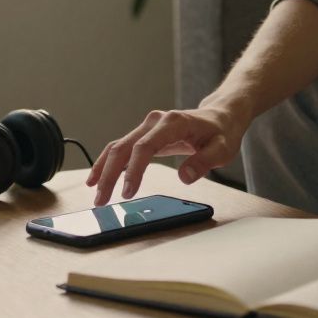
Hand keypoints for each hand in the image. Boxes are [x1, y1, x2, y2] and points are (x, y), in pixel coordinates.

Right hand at [85, 106, 244, 205]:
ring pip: (118, 147)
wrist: (221, 117)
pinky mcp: (146, 134)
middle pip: (124, 147)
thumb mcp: (222, 150)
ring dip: (104, 170)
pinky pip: (122, 147)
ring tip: (95, 193)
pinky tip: (97, 178)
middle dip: (109, 174)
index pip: (145, 146)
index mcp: (173, 123)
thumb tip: (184, 177)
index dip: (134, 170)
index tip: (128, 192)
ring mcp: (148, 126)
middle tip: (101, 200)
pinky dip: (108, 162)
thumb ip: (204, 162)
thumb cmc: (222, 133)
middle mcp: (156, 121)